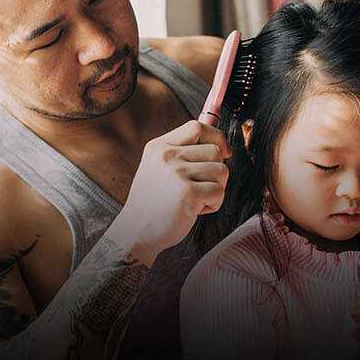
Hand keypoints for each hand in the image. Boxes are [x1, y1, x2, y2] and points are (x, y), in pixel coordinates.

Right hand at [116, 120, 230, 260]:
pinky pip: (219, 192)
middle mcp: (166, 156)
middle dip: (216, 172)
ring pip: (221, 171)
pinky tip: (194, 210)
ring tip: (194, 200)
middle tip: (199, 188)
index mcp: (159, 147)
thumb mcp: (158, 169)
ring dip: (215, 189)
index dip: (216, 137)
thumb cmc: (152, 204)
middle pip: (214, 151)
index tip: (223, 152)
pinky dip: (213, 204)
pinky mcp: (187, 193)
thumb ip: (182, 153)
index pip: (197, 127)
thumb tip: (220, 144)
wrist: (136, 232)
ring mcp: (176, 174)